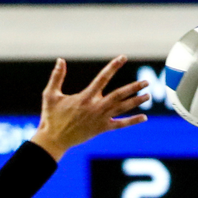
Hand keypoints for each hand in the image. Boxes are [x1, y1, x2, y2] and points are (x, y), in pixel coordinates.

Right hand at [29, 57, 148, 160]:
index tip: (123, 58)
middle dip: (133, 88)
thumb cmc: (51, 117)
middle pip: (119, 95)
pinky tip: (144, 118)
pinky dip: (132, 121)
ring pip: (122, 109)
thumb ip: (57, 77)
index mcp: (85, 97)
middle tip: (146, 82)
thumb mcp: (50, 95)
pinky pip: (120, 125)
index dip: (113, 67)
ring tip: (148, 95)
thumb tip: (60, 60)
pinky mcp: (101, 129)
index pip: (102, 78)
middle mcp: (96, 108)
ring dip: (136, 101)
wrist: (54, 140)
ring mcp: (100, 119)